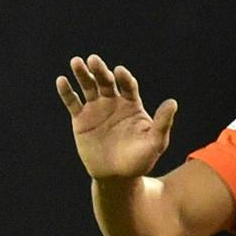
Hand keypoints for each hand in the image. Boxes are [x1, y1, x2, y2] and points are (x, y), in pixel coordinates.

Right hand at [56, 55, 177, 179]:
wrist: (117, 176)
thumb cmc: (141, 160)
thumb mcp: (155, 142)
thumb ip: (162, 122)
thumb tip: (173, 102)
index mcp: (132, 105)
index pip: (128, 86)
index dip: (124, 78)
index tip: (119, 72)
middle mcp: (114, 102)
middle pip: (106, 82)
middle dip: (100, 71)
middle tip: (94, 60)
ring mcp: (96, 109)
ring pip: (88, 87)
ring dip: (82, 74)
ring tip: (76, 62)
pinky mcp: (81, 119)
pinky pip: (72, 102)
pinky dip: (66, 91)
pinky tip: (61, 81)